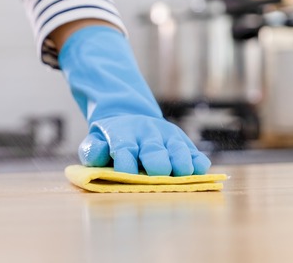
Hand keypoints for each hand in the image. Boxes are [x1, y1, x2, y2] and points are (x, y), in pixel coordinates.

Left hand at [58, 25, 210, 175]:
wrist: (127, 117)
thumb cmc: (109, 139)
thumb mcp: (94, 141)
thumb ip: (93, 150)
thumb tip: (101, 154)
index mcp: (122, 134)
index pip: (124, 148)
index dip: (126, 163)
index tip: (127, 175)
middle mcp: (146, 132)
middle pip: (153, 149)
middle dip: (156, 162)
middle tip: (158, 174)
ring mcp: (166, 136)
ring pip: (176, 148)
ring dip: (180, 160)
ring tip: (183, 173)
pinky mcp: (182, 141)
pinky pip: (193, 150)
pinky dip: (197, 160)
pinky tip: (199, 168)